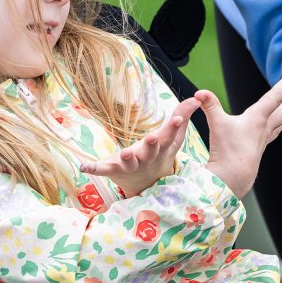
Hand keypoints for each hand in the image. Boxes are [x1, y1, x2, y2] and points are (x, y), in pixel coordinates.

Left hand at [80, 96, 200, 196]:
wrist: (146, 184)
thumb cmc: (160, 155)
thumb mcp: (172, 137)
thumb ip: (182, 115)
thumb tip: (197, 98)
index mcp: (161, 149)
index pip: (169, 137)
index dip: (173, 127)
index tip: (177, 119)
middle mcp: (147, 158)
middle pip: (150, 152)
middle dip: (151, 145)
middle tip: (152, 138)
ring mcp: (130, 165)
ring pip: (129, 162)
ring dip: (127, 159)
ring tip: (125, 153)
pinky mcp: (114, 169)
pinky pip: (103, 169)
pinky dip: (94, 168)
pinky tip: (84, 166)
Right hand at [198, 71, 281, 197]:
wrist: (233, 177)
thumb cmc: (227, 151)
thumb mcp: (217, 124)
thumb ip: (209, 105)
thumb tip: (199, 92)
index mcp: (257, 118)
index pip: (274, 97)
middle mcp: (264, 128)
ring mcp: (262, 140)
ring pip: (280, 123)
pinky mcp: (258, 149)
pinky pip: (272, 133)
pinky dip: (277, 127)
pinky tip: (275, 128)